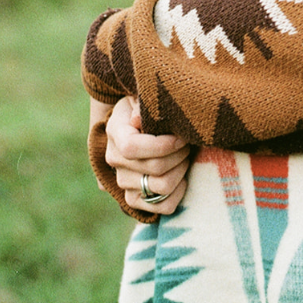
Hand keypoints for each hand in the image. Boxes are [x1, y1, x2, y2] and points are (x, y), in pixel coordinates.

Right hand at [105, 95, 190, 214]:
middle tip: (188, 143)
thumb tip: (139, 118)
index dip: (162, 145)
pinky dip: (179, 193)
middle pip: (155, 168)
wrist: (144, 126)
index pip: (132, 147)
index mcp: (116, 132)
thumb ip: (143, 102)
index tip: (181, 137)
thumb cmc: (150, 107)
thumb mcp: (145, 95)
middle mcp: (115, 160)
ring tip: (185, 157)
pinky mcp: (135, 199)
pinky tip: (183, 177)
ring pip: (161, 187)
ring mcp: (123, 182)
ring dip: (181, 171)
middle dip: (180, 154)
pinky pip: (163, 207)